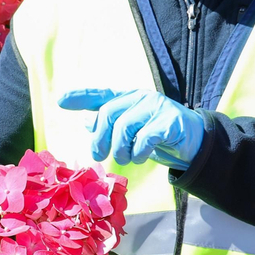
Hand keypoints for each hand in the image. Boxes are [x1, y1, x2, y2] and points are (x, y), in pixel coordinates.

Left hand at [57, 88, 205, 169]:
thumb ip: (110, 125)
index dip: (81, 97)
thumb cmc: (157, 135)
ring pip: (125, 126)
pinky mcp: (170, 122)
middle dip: (100, 138)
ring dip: (120, 148)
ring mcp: (157, 107)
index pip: (101, 95)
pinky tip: (140, 157)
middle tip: (98, 156)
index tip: (60, 101)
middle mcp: (141, 98)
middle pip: (109, 113)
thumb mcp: (130, 131)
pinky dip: (138, 152)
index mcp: (129, 98)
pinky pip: (145, 138)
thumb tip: (86, 121)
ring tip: (123, 159)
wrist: (194, 142)